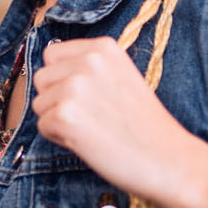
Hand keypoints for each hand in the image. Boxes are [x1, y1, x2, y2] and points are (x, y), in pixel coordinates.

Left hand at [31, 38, 207, 207]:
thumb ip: (89, 68)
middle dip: (55, 99)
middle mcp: (88, 61)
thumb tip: (49, 73)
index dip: (62, 78)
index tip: (86, 97)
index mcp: (103, 47)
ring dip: (57, 120)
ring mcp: (75, 87)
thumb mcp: (121, 77)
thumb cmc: (145, 125)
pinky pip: (42, 127)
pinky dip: (59, 139)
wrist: (168, 159)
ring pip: (39, 103)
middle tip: (89, 117)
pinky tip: (88, 142)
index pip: (52, 54)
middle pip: (41, 78)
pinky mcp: (66, 116)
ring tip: (91, 130)